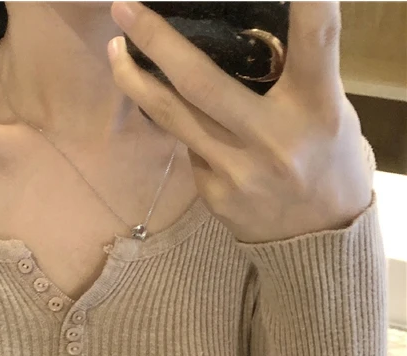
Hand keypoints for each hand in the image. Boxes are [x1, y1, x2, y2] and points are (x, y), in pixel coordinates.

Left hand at [107, 1, 373, 243]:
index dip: (307, 2)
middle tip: (125, 10)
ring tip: (117, 52)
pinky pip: (187, 147)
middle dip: (157, 41)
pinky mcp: (214, 195)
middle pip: (202, 82)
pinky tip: (178, 114)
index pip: (315, 41)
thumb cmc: (326, 161)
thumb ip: (296, 78)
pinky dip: (179, 124)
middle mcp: (275, 140)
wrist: (316, 240)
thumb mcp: (329, 112)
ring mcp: (238, 171)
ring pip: (174, 117)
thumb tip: (246, 37)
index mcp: (319, 108)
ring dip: (136, 81)